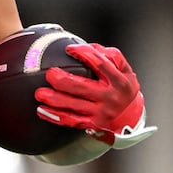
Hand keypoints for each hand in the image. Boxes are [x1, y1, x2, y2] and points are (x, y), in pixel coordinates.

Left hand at [35, 42, 155, 148]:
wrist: (132, 118)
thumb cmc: (124, 89)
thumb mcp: (126, 71)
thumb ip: (112, 56)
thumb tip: (90, 47)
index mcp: (119, 81)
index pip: (100, 64)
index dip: (84, 54)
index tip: (69, 49)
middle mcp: (110, 97)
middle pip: (82, 87)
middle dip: (63, 80)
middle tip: (50, 74)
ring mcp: (101, 113)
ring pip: (73, 106)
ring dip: (54, 99)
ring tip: (39, 93)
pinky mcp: (92, 124)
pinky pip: (71, 121)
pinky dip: (55, 116)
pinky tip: (42, 110)